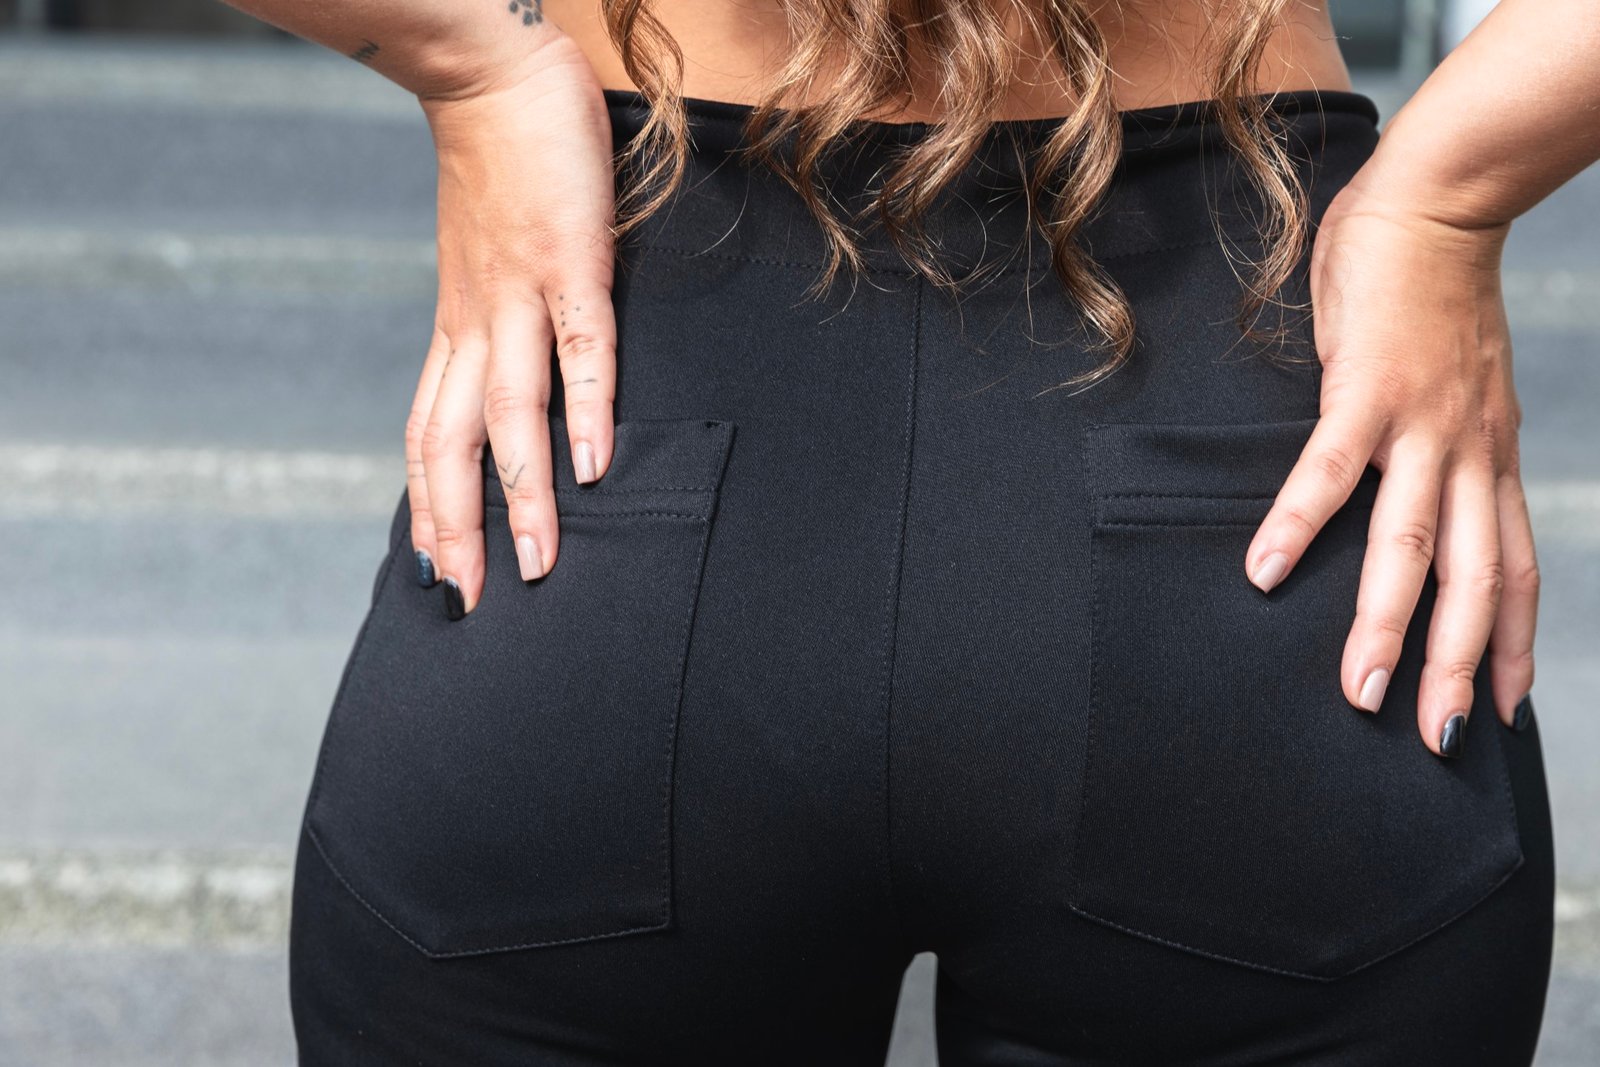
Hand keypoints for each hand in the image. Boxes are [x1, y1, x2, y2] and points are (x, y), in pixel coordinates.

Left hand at [406, 29, 617, 617]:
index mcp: (458, 330)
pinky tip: (595, 464)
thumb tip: (525, 390)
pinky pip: (579, 349)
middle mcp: (476, 326)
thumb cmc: (499, 172)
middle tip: (468, 603)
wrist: (495, 76)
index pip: (427, 435)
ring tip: (536, 562)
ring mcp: (519, 296)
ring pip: (509, 414)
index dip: (427, 506)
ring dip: (520, 494)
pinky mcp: (570, 264)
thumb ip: (500, 327)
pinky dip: (585, 410)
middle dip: (459, 527)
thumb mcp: (485, 264)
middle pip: (451, 444)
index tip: (434, 571)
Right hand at [1245, 178, 1537, 755]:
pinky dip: (1297, 524)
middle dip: (1460, 668)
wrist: (1441, 199)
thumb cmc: (1436, 287)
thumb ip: (1441, 440)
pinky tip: (1261, 570)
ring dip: (1385, 624)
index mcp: (1491, 454)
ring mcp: (1422, 425)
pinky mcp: (1366, 391)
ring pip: (1412, 547)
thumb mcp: (1461, 381)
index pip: (1515, 568)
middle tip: (1439, 740)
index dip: (1518, 644)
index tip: (1509, 710)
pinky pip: (1329, 473)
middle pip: (1474, 583)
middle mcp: (1470, 453)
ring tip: (1357, 690)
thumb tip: (1396, 482)